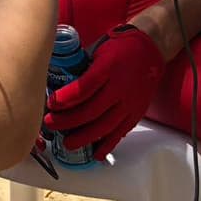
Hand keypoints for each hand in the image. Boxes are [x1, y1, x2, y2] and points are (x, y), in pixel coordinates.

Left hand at [42, 25, 164, 159]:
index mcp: (108, 68)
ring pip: (105, 126)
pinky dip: (107, 145)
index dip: (65, 98)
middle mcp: (120, 87)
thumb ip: (81, 67)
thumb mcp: (97, 50)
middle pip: (91, 111)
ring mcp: (129, 103)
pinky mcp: (135, 113)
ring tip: (66, 143)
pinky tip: (95, 153)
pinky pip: (120, 132)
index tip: (51, 102)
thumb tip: (55, 78)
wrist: (149, 51)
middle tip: (50, 124)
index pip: (84, 88)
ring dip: (84, 137)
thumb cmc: (120, 47)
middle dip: (68, 121)